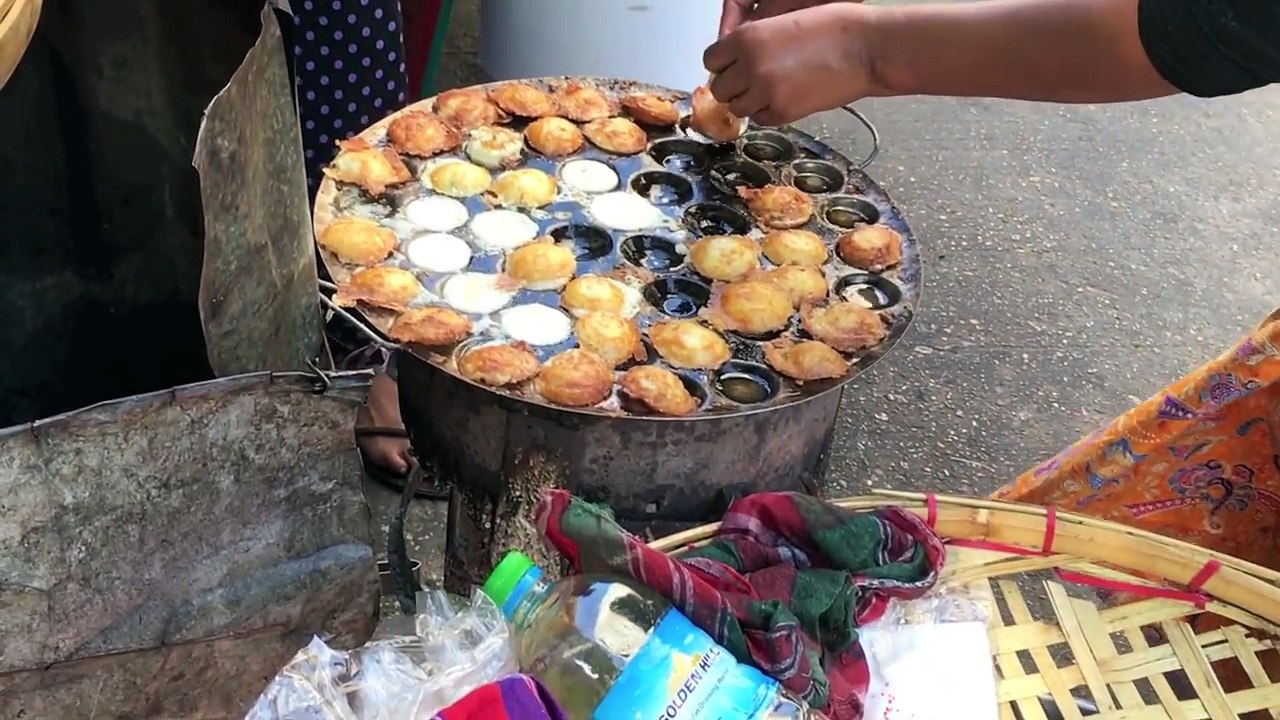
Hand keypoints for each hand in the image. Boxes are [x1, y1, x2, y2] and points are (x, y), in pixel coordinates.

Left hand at [705, 4, 872, 125]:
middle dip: (735, 86)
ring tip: (773, 90)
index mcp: (746, 38)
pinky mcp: (782, 113)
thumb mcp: (782, 22)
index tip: (734, 67)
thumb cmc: (833, 29)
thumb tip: (736, 61)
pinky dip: (769, 112)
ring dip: (750, 101)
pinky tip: (786, 98)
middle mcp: (749, 66)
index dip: (724, 65)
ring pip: (737, 108)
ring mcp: (764, 92)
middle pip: (720, 89)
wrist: (865, 48)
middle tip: (754, 81)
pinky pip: (761, 119)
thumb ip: (753, 42)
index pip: (711, 60)